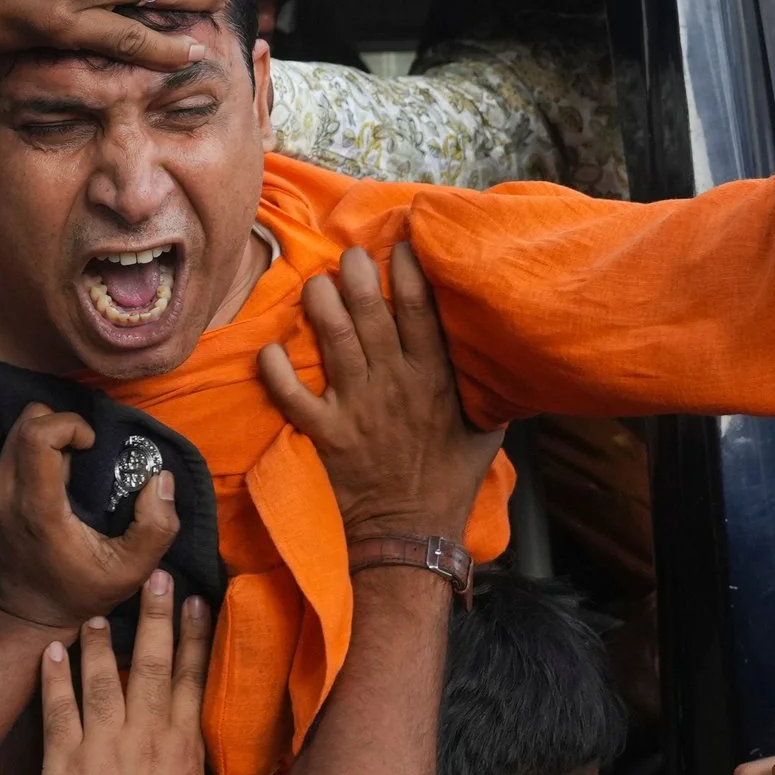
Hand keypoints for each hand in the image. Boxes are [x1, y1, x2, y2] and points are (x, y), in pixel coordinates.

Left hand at [0, 403, 179, 629]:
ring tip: (67, 471)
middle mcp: (2, 495)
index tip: (92, 446)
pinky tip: (49, 484)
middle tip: (83, 456)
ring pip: (14, 434)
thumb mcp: (132, 570)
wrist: (27, 618)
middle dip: (61, 427)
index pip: (38, 434)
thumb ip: (156, 526)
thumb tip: (160, 478)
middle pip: (26, 423)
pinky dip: (31, 455)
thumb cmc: (81, 593)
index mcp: (36, 509)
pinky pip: (6, 453)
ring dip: (45, 440)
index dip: (70, 425)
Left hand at [38, 574, 208, 774]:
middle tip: (157, 578)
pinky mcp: (64, 765)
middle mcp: (147, 739)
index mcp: (183, 750)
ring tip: (96, 611)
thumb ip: (185, 768)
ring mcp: (104, 748)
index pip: (191, 680)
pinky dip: (54, 677)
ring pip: (103, 679)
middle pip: (152, 665)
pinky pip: (58, 710)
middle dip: (156, 618)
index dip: (194, 638)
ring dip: (100, 641)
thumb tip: (183, 745)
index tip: (198, 602)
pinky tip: (51, 651)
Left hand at [257, 243, 505, 539]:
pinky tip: (269, 349)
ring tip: (317, 283)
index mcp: (435, 376)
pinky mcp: (327, 432)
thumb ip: (488, 387)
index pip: (421, 309)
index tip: (400, 244)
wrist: (413, 531)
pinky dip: (277, 372)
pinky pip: (294, 396)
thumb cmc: (451, 478)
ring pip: (334, 340)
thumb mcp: (487, 428)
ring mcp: (358, 406)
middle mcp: (395, 382)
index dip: (408, 270)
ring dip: (321, 304)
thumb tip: (505, 354)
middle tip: (349, 255)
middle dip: (358, 274)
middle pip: (372, 312)